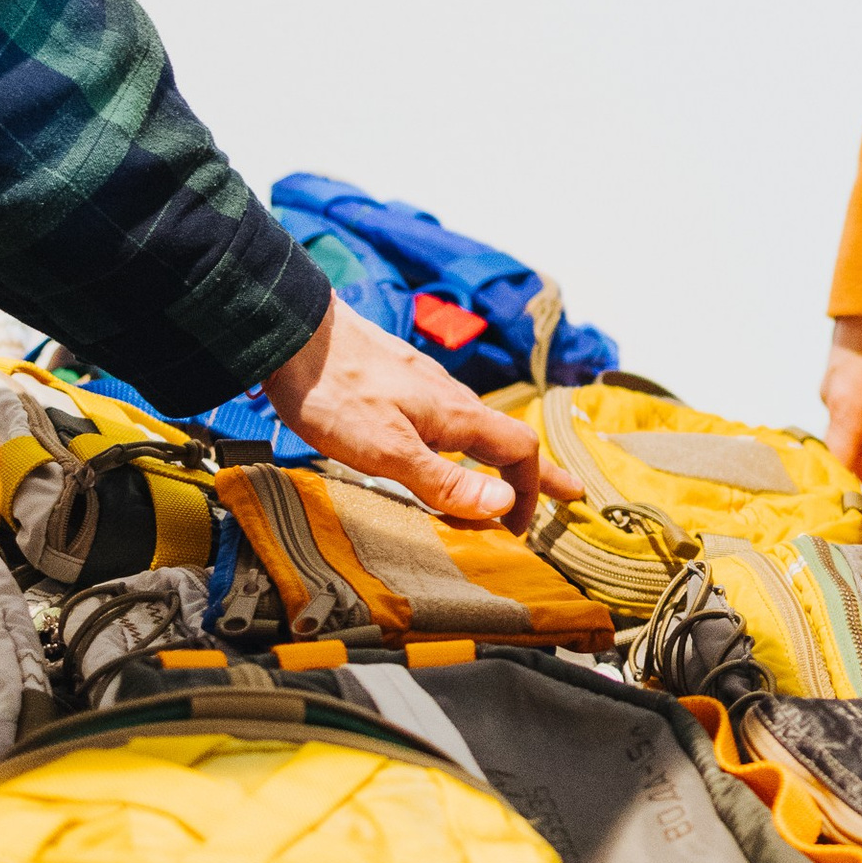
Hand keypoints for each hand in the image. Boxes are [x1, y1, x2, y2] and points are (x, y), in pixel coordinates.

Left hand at [265, 297, 560, 530]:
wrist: (294, 333)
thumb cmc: (335, 392)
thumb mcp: (388, 451)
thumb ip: (444, 481)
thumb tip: (504, 505)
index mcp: (456, 414)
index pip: (519, 451)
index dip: (528, 492)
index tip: (519, 529)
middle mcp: (450, 397)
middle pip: (505, 438)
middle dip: (536, 472)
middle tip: (567, 492)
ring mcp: (424, 387)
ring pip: (476, 428)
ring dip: (500, 458)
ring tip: (507, 481)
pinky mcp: (399, 383)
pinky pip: (448, 419)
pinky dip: (466, 444)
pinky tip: (446, 447)